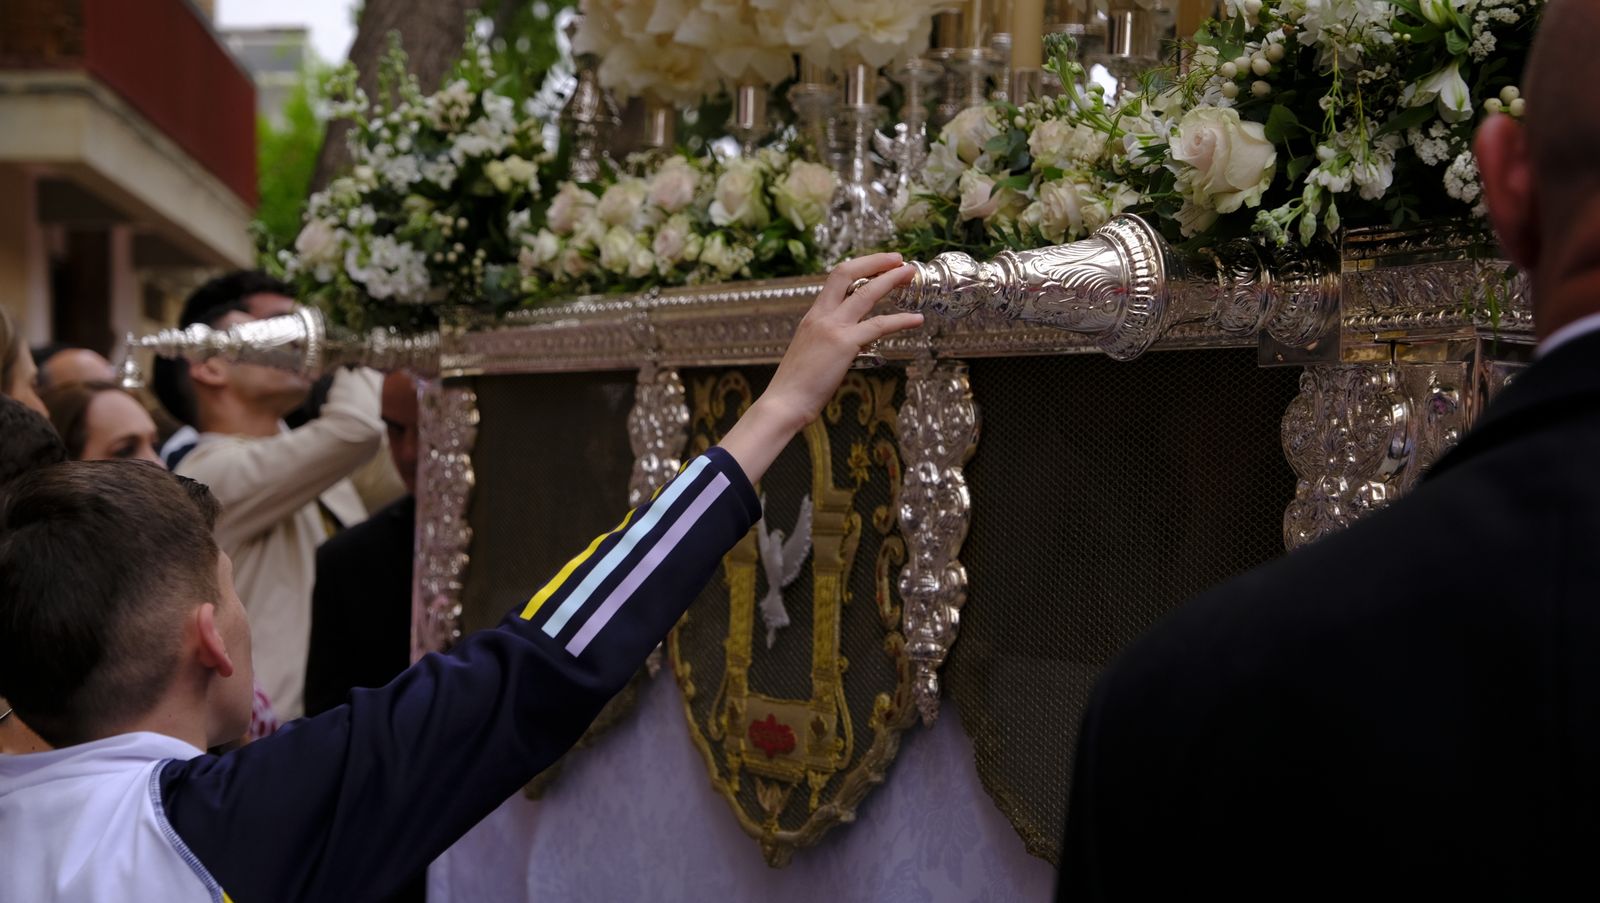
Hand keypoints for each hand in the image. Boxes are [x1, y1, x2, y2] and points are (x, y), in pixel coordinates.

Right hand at [720, 253, 923, 484]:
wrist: (784, 402)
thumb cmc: (796, 386)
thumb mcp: (809, 352)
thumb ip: (826, 340)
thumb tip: (845, 342)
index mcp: (812, 317)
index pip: (835, 279)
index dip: (859, 267)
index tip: (878, 264)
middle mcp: (821, 316)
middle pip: (847, 273)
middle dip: (875, 262)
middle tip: (898, 259)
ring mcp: (833, 328)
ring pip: (866, 293)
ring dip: (891, 280)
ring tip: (911, 274)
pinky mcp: (845, 344)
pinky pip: (879, 326)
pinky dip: (901, 320)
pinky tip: (917, 319)